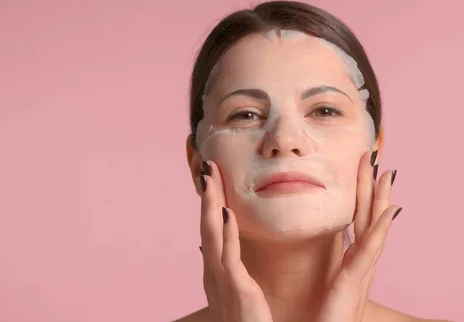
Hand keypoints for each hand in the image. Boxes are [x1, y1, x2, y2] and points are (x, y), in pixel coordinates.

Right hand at [198, 161, 273, 321]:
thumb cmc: (248, 320)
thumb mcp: (239, 288)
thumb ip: (235, 266)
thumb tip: (232, 243)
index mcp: (217, 270)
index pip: (212, 228)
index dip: (211, 201)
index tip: (214, 176)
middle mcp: (214, 271)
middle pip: (207, 225)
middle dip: (207, 194)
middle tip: (208, 165)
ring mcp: (221, 280)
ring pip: (212, 234)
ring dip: (211, 203)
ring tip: (212, 177)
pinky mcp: (236, 289)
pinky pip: (229, 256)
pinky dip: (227, 232)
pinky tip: (227, 211)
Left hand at [315, 150, 400, 321]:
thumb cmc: (319, 320)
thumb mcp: (321, 291)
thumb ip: (318, 271)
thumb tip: (295, 259)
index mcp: (349, 266)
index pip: (357, 224)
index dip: (362, 197)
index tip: (364, 171)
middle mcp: (359, 267)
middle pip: (368, 219)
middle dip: (372, 188)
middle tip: (375, 158)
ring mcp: (359, 275)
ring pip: (373, 229)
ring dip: (380, 200)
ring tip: (387, 173)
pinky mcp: (353, 286)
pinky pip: (369, 252)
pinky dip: (380, 231)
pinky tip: (390, 211)